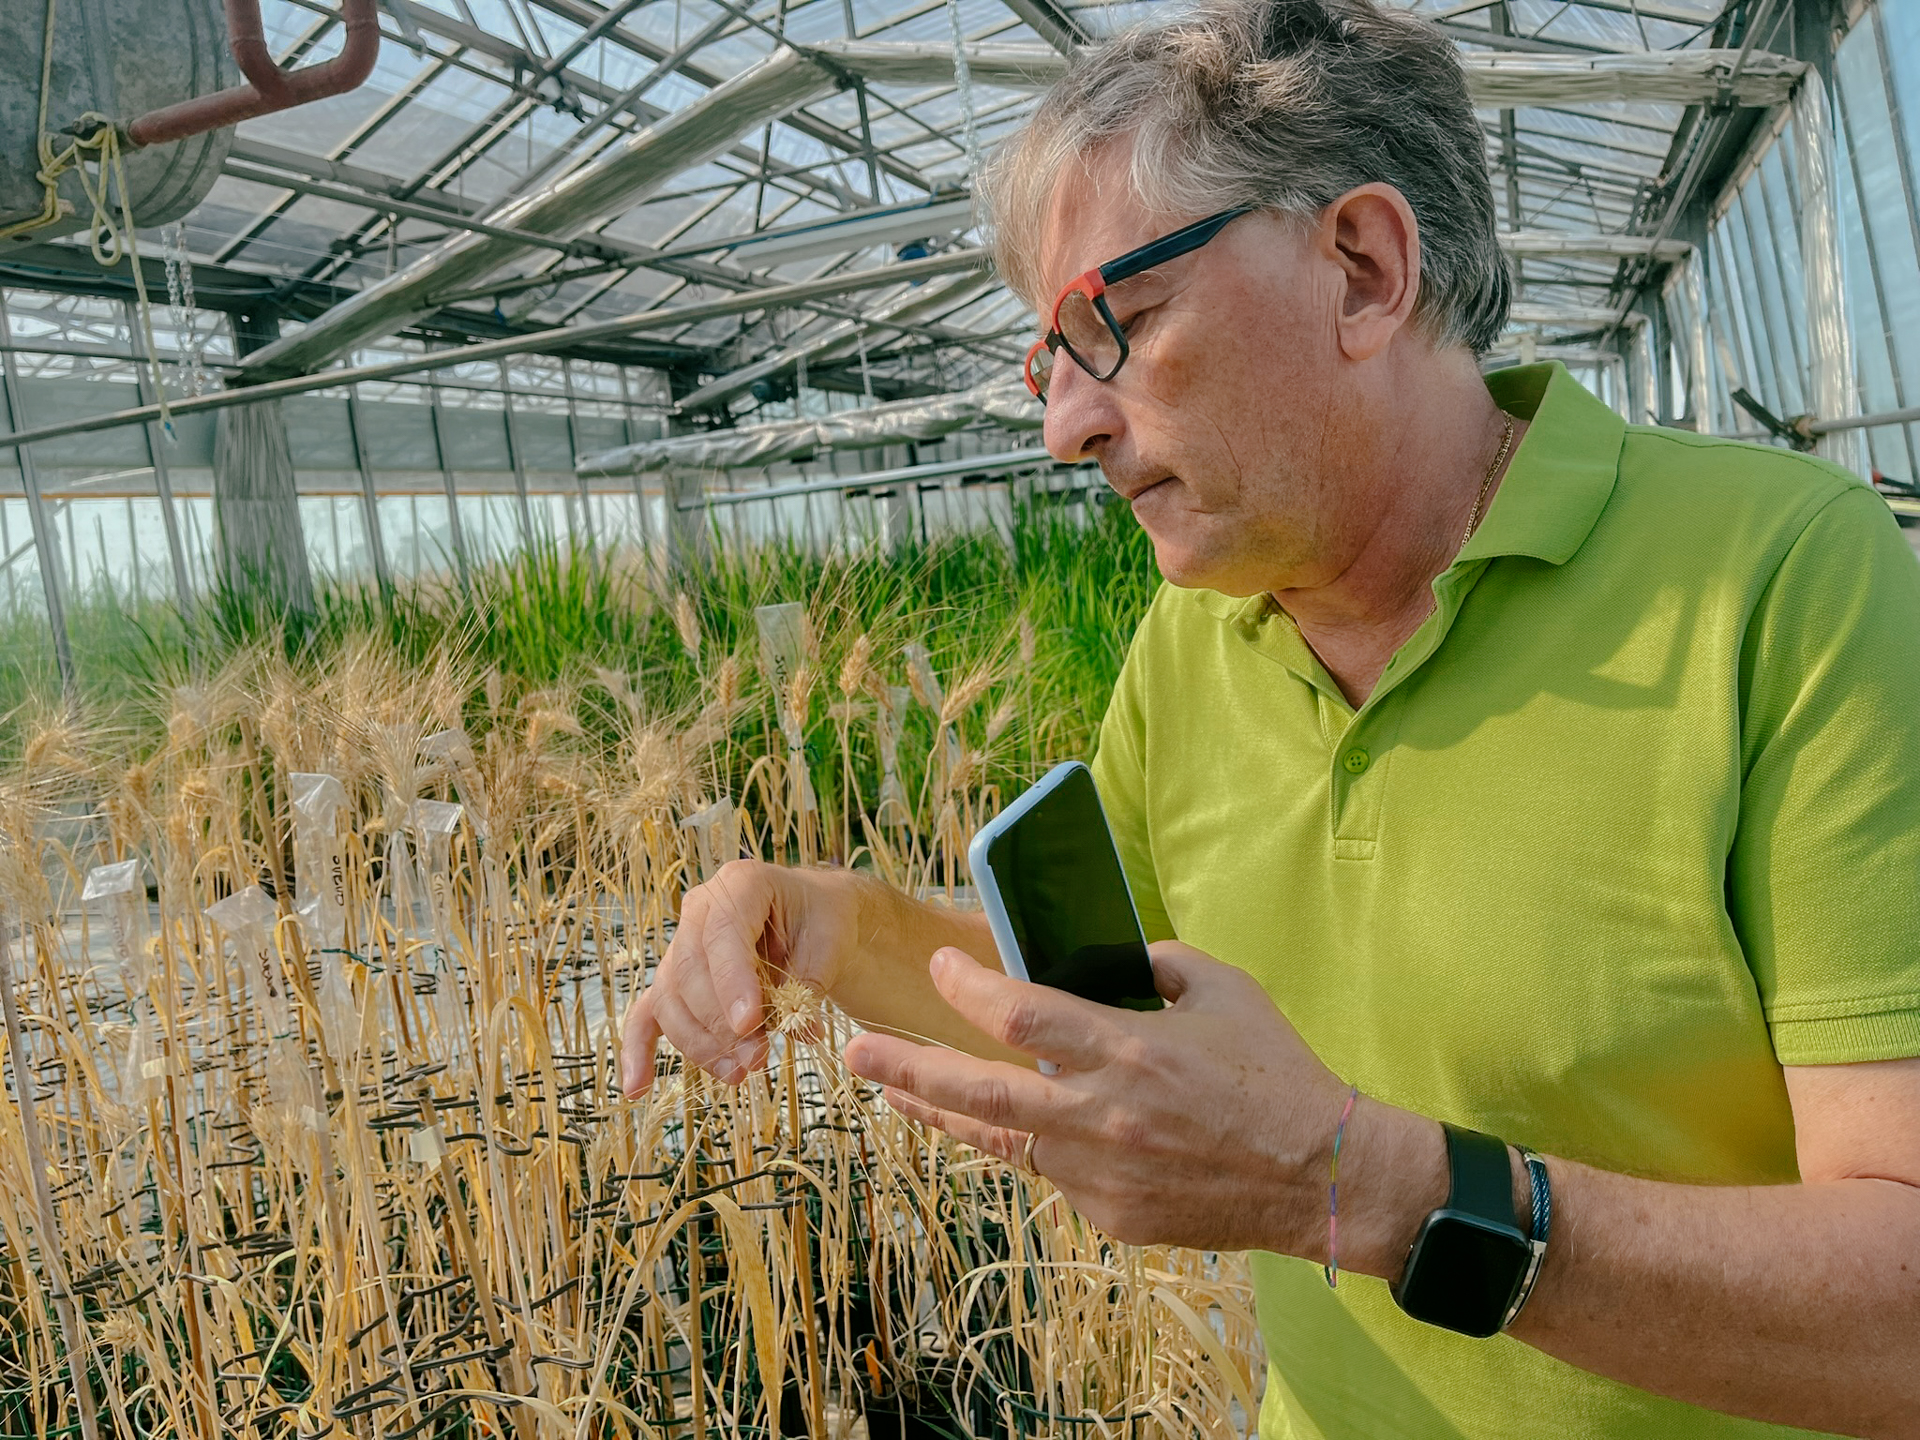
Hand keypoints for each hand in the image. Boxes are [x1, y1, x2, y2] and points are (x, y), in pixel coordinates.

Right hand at [620, 860, 858, 1095]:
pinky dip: (639, 1051)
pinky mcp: (675, 982)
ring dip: (701, 1044)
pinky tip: (637, 1089)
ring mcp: (681, 945)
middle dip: (719, 1023)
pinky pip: (648, 1015)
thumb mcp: (830, 942)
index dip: (731, 982)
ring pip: (671, 999)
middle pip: (689, 971)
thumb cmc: (822, 923)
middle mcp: (700, 910)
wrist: (815, 921)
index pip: (723, 933)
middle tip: (757, 1058)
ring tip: (741, 1072)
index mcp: (740, 884)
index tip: (749, 1025)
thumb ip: (810, 985)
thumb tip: (799, 1031)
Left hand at [842, 940, 1361, 1252]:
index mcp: (1129, 1050)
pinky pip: (1053, 1171)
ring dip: (950, 1112)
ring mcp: (1100, 1174)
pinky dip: (1037, 1142)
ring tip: (900, 1090)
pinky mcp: (1109, 1214)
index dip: (967, 987)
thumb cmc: (1275, 1072)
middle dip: (909, 1068)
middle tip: (855, 1052)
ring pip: (1003, 1140)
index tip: (942, 964)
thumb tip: (1106, 955)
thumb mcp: (1221, 989)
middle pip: (979, 1092)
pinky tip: (1030, 1123)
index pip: (1021, 1012)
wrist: (1320, 1177)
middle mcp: (1102, 1115)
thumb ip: (1154, 963)